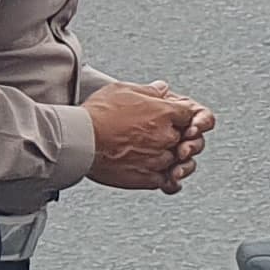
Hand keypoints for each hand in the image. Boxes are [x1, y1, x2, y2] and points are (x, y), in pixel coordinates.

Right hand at [84, 80, 215, 193]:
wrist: (80, 140)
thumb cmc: (97, 114)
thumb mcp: (123, 90)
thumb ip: (148, 90)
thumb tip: (161, 88)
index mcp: (164, 113)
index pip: (189, 114)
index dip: (180, 115)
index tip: (173, 118)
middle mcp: (166, 136)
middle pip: (186, 138)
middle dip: (176, 137)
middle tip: (162, 136)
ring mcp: (158, 159)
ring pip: (179, 161)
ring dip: (172, 158)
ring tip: (158, 155)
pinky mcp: (148, 178)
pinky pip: (168, 181)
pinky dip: (168, 179)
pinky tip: (161, 175)